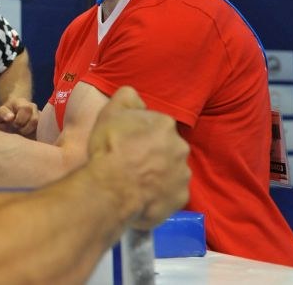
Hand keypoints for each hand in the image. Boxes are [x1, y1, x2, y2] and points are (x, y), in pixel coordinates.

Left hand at [0, 98, 38, 138]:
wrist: (8, 120)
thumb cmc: (2, 118)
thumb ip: (2, 113)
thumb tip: (11, 117)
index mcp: (20, 102)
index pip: (26, 109)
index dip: (20, 120)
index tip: (13, 125)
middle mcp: (32, 107)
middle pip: (35, 119)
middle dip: (24, 128)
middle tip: (16, 130)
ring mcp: (38, 115)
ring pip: (39, 126)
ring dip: (29, 132)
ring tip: (21, 133)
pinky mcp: (42, 125)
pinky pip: (42, 131)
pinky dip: (34, 135)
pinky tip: (26, 136)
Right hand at [86, 87, 189, 229]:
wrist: (112, 188)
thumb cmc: (110, 148)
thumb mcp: (110, 112)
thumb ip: (125, 97)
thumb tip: (135, 96)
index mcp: (165, 124)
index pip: (155, 125)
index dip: (140, 133)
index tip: (127, 142)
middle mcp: (180, 147)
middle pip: (167, 147)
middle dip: (153, 152)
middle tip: (132, 161)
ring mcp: (183, 174)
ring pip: (171, 170)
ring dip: (159, 173)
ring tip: (136, 180)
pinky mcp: (181, 198)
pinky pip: (171, 193)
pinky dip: (160, 193)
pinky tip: (142, 194)